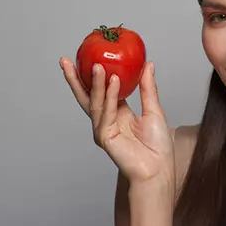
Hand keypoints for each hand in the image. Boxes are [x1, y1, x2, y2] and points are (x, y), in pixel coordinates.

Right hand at [60, 57, 174, 189]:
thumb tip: (148, 64)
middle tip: (66, 60)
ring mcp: (103, 129)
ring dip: (95, 83)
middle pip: (87, 96)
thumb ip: (147, 87)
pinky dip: (109, 96)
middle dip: (75, 79)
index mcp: (117, 112)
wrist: (159, 168)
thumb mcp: (154, 109)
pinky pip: (106, 112)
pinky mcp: (105, 137)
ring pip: (95, 102)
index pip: (100, 90)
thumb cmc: (158, 145)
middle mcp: (106, 120)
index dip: (91, 75)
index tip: (86, 57)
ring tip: (97, 65)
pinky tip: (112, 80)